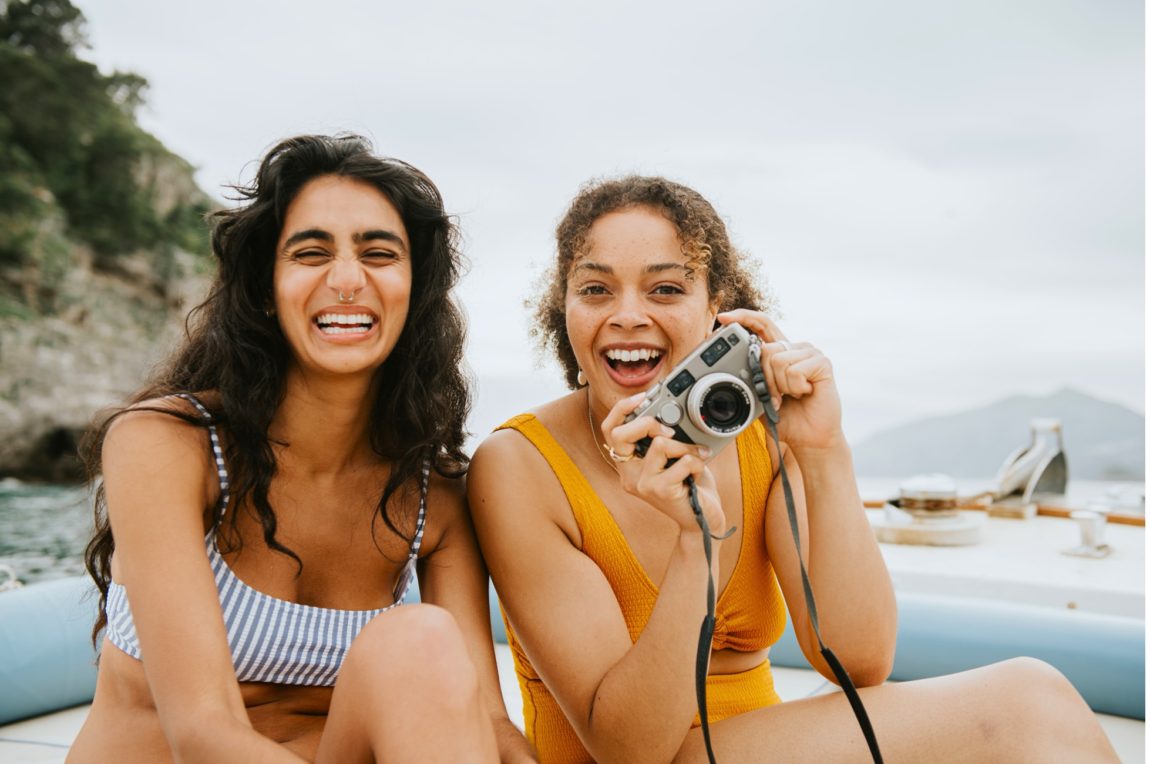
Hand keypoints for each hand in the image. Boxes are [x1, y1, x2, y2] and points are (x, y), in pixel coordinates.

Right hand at [599, 394, 724, 533]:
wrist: (703, 521)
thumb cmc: (690, 487)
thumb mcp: (672, 458)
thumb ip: (663, 439)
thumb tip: (670, 412)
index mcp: (628, 463)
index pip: (609, 430)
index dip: (621, 409)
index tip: (642, 397)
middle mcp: (629, 475)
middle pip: (620, 434)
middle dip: (649, 423)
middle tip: (671, 432)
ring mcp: (642, 484)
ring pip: (660, 444)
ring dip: (685, 446)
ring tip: (696, 456)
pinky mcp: (659, 491)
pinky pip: (682, 461)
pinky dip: (697, 461)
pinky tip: (698, 472)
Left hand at [717, 310, 844, 450]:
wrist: (808, 438)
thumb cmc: (786, 417)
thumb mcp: (759, 394)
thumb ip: (750, 375)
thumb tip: (732, 362)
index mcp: (780, 352)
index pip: (761, 324)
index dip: (743, 317)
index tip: (723, 318)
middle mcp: (795, 348)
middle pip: (766, 349)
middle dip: (764, 379)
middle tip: (776, 397)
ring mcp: (810, 353)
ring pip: (778, 360)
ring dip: (780, 386)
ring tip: (792, 396)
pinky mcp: (822, 362)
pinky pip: (794, 370)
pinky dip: (795, 387)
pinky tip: (805, 393)